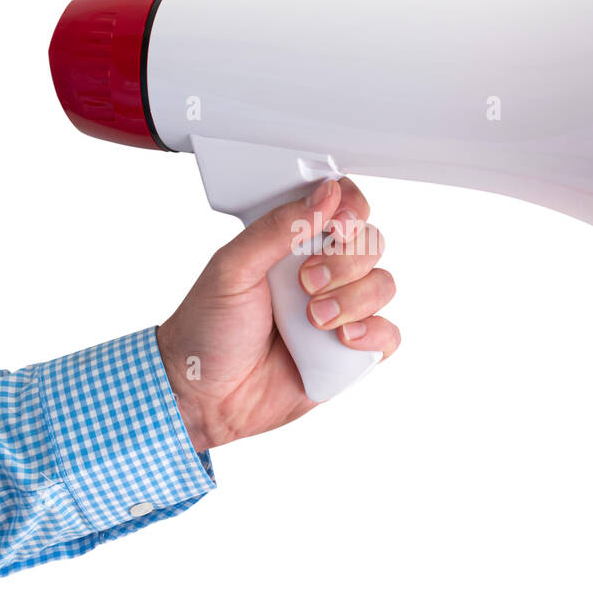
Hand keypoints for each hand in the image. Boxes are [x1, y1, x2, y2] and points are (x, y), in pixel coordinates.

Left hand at [156, 178, 398, 450]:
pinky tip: (340, 339)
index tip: (339, 226)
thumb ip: (278, 228)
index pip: (345, 209)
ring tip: (314, 319)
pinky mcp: (349, 354)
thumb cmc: (208, 330)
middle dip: (344, 262)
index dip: (353, 209)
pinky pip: (388, 336)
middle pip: (371, 243)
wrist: (204, 396)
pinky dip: (372, 334)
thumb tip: (326, 195)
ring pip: (383, 286)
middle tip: (306, 282)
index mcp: (294, 244)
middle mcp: (323, 273)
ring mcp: (339, 313)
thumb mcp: (232, 267)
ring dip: (353, 299)